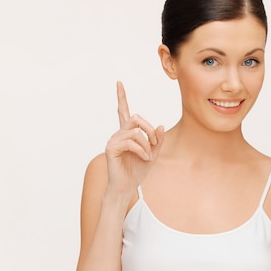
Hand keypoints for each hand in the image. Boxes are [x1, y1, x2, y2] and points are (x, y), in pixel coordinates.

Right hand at [104, 81, 164, 195]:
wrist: (126, 188)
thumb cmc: (136, 171)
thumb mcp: (152, 154)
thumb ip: (157, 140)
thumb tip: (159, 125)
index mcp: (127, 133)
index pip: (123, 111)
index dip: (121, 97)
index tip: (119, 82)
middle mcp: (118, 134)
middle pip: (136, 118)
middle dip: (150, 130)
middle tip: (155, 144)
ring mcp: (113, 140)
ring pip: (135, 131)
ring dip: (147, 144)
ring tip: (148, 156)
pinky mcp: (111, 148)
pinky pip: (131, 142)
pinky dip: (142, 150)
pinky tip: (144, 158)